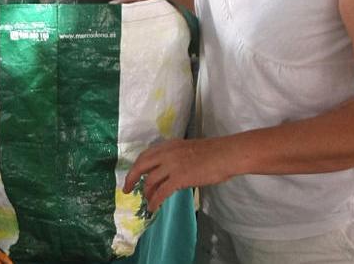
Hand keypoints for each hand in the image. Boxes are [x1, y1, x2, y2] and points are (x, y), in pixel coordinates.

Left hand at [123, 138, 237, 210]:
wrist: (226, 154)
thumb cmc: (214, 153)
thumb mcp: (188, 150)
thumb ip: (176, 157)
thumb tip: (170, 172)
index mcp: (168, 146)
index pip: (146, 155)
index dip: (137, 166)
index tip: (133, 175)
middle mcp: (166, 154)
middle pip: (141, 165)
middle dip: (131, 178)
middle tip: (127, 189)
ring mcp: (171, 165)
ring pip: (150, 180)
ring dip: (146, 193)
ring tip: (146, 201)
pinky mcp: (179, 178)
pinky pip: (161, 192)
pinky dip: (155, 201)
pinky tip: (153, 208)